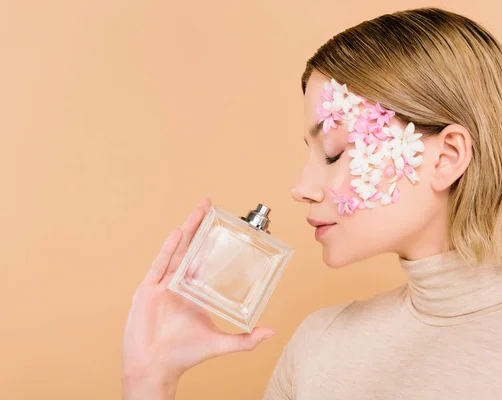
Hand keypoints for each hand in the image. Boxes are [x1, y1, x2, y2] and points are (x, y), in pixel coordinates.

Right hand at [122, 198, 275, 389]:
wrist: (154, 367)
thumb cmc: (184, 356)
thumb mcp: (220, 343)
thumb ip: (246, 340)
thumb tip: (272, 332)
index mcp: (195, 293)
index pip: (206, 261)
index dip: (213, 242)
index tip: (222, 225)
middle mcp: (179, 284)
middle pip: (191, 249)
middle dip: (200, 226)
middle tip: (209, 205)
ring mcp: (163, 285)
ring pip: (177, 251)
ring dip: (188, 230)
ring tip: (197, 210)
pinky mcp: (149, 290)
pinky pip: (160, 264)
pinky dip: (169, 248)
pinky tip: (178, 232)